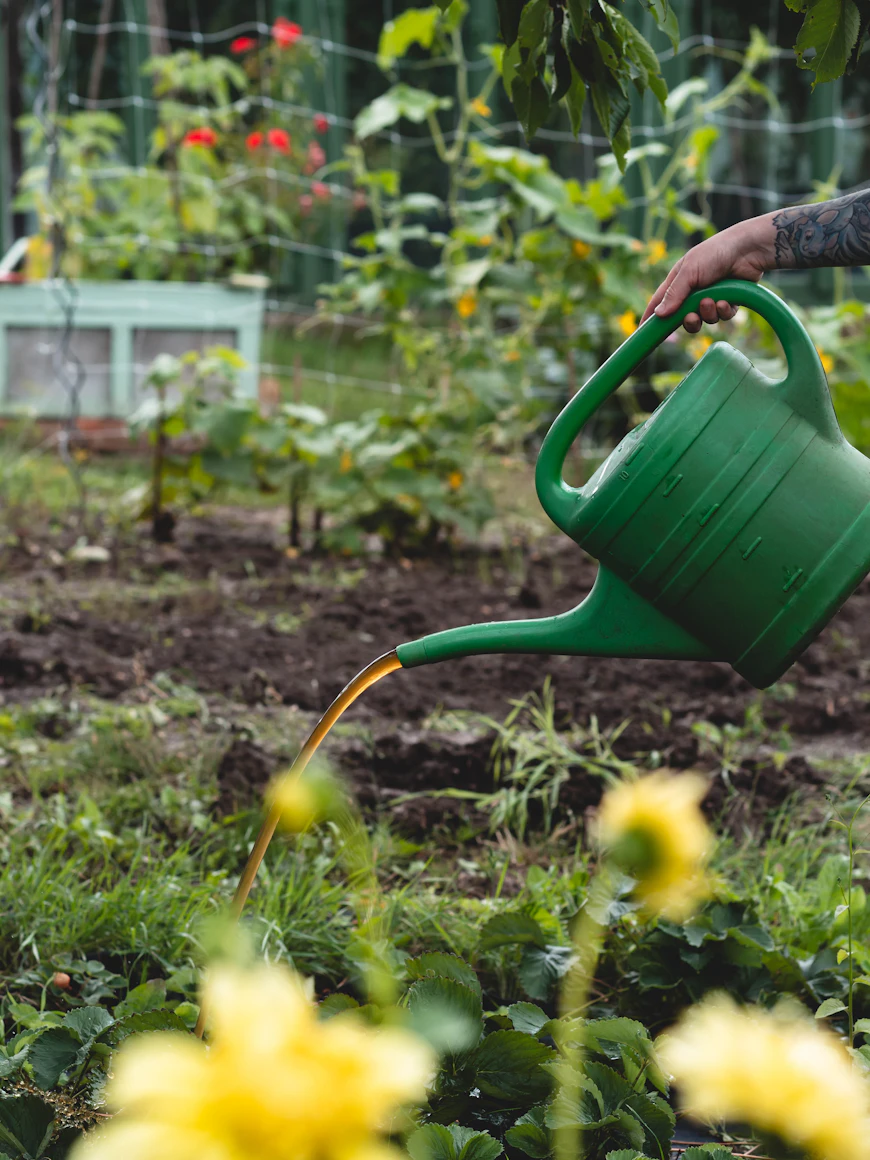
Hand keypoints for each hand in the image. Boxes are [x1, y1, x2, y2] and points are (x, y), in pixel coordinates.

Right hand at [641, 217, 776, 331]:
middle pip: (683, 318)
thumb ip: (674, 294)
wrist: (748, 249)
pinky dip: (723, 311)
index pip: (659, 302)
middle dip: (688, 321)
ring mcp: (711, 297)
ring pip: (704, 320)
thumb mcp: (690, 272)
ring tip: (713, 301)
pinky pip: (721, 317)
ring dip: (708, 314)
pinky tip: (727, 301)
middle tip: (692, 317)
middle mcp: (693, 290)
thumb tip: (658, 314)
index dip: (651, 317)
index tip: (642, 333)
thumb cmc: (715, 253)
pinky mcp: (728, 301)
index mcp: (679, 281)